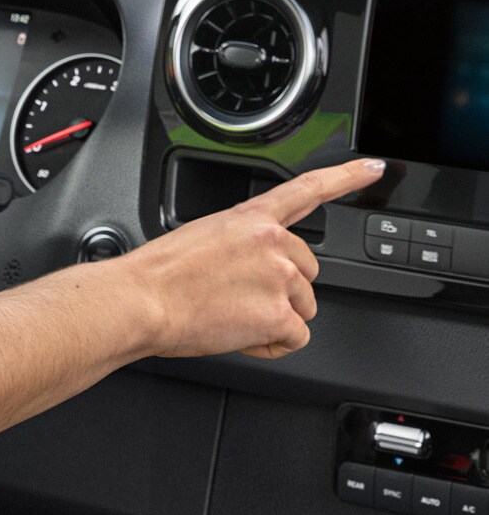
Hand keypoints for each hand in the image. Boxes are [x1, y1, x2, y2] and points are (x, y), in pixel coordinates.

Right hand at [113, 156, 385, 361]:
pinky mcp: (279, 314)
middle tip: (238, 298)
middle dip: (282, 291)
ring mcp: (280, 278)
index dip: (347, 177)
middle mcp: (272, 242)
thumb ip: (241, 246)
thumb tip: (251, 273)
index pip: (308, 189)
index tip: (373, 169)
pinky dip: (269, 345)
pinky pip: (294, 338)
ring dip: (274, 319)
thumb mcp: (202, 239)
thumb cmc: (158, 276)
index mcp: (250, 218)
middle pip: (307, 273)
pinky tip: (239, 335)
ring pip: (302, 309)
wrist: (141, 301)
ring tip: (231, 316)